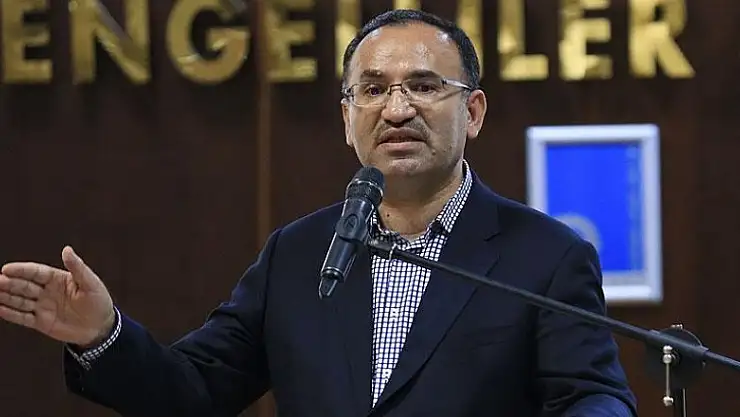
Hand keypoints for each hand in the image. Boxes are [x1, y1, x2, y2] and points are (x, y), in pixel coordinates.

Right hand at [0, 246, 115, 347]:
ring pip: (19, 300)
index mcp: (57, 279)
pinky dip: (10, 313)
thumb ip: (77, 267)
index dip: (21, 270)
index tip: (6, 269)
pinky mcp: (41, 322)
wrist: (101, 327)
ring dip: (5, 297)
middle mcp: (46, 291)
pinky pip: (22, 317)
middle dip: (9, 283)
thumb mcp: (91, 283)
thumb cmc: (98, 301)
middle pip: (24, 286)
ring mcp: (42, 307)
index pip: (36, 272)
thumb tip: (67, 249)